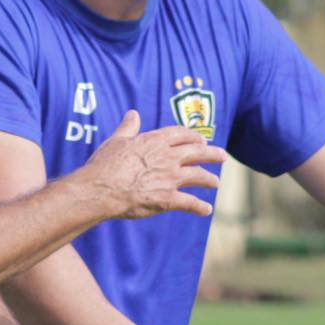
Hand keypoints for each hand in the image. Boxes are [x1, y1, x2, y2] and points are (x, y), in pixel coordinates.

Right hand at [82, 111, 226, 218]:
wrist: (102, 189)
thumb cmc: (105, 164)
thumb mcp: (116, 140)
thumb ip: (128, 127)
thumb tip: (132, 114)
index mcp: (155, 141)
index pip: (181, 135)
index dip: (193, 137)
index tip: (200, 140)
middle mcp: (168, 158)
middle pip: (197, 153)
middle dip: (213, 154)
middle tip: (223, 156)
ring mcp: (170, 178)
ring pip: (198, 176)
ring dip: (210, 180)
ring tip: (216, 182)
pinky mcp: (168, 199)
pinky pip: (190, 203)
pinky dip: (200, 207)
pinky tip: (207, 210)